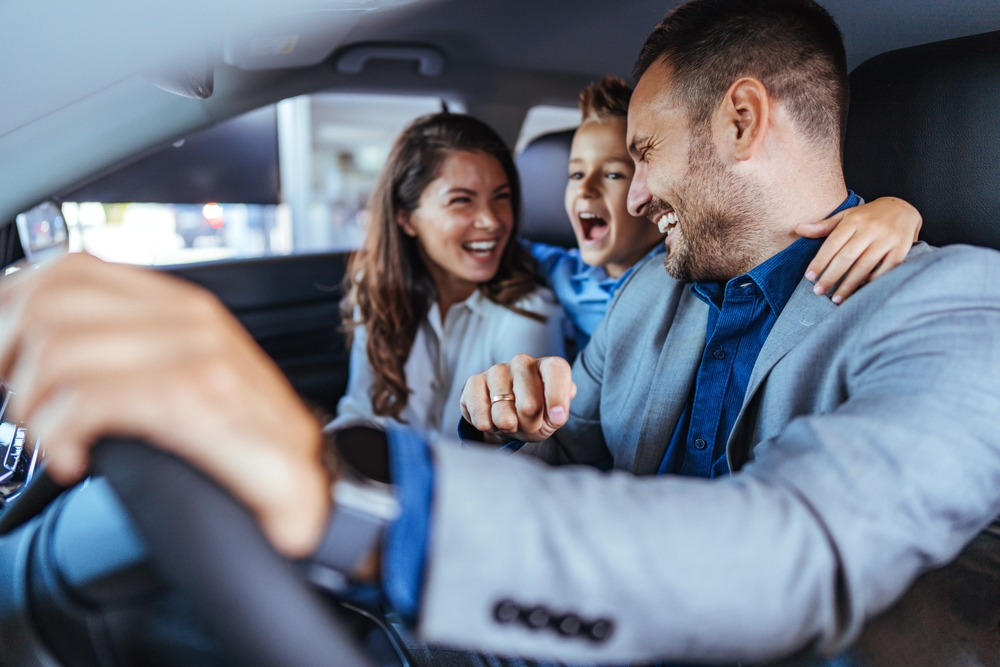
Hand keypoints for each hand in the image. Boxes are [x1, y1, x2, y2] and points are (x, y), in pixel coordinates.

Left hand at [0, 254, 328, 557]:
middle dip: (10, 359)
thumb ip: (136, 349)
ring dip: (33, 407)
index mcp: (183, 305)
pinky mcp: (196, 398)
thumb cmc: (250, 442)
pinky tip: (73, 459)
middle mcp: (190, 318)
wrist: (311, 484)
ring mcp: (196, 353)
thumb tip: (49, 345)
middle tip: (21, 405)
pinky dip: (61, 436)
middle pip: (49, 303)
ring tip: (50, 439)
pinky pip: (89, 400)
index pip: (70, 269)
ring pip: (59, 350)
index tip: (10, 361)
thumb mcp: (190, 376)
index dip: (16, 310)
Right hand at [460, 353, 575, 441]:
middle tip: (528, 425)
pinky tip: (491, 421)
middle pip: (529, 403)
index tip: (557, 418)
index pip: (556, 370)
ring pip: (503, 412)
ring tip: (510, 423)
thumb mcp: (553, 418)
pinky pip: (480, 413)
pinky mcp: (474, 381)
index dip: (557, 394)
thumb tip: (557, 413)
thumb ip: (560, 414)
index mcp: (547, 366)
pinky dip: (487, 425)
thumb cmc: (536, 415)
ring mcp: (497, 370)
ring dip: (507, 426)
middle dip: (529, 424)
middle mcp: (522, 362)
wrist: (509, 419)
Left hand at [796, 196, 921, 303]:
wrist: (903, 208)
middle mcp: (871, 229)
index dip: (820, 261)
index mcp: (854, 220)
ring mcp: (887, 239)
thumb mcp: (846, 216)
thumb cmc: (869, 216)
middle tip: (818, 291)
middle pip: (847, 257)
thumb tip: (798, 229)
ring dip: (849, 285)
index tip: (809, 277)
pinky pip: (886, 269)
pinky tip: (861, 291)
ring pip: (864, 266)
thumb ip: (823, 226)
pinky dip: (873, 280)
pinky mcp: (901, 249)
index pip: (832, 243)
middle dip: (831, 276)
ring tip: (836, 299)